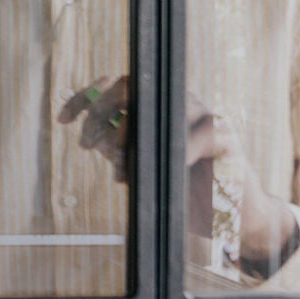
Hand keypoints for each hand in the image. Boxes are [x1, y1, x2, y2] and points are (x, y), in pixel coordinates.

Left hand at [58, 80, 296, 272]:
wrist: (237, 214)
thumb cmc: (187, 191)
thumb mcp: (145, 170)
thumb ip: (121, 152)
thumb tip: (92, 139)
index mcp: (160, 106)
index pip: (116, 84)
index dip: (85, 97)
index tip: (63, 119)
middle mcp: (180, 103)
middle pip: (128, 88)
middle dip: (100, 116)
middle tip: (87, 145)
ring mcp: (205, 117)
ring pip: (155, 112)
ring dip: (130, 141)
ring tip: (124, 172)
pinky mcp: (227, 138)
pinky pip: (197, 136)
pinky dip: (179, 153)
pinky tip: (170, 169)